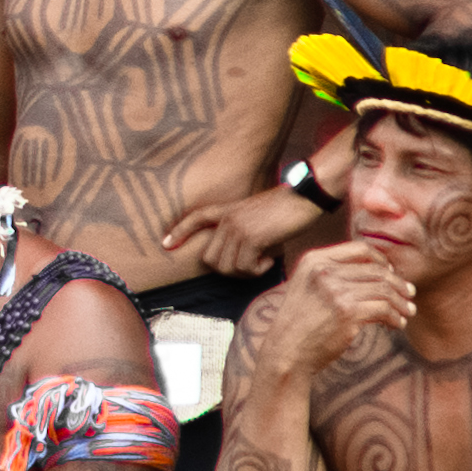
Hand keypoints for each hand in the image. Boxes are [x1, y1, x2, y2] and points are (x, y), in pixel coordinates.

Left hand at [163, 184, 321, 277]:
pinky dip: (258, 271)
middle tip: (250, 267)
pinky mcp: (252, 238)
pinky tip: (269, 260)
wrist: (306, 197)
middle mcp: (227, 220)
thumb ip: (241, 232)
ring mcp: (237, 229)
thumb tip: (238, 261)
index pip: (196, 219)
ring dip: (245, 273)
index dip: (179, 232)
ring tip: (262, 262)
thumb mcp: (256, 215)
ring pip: (226, 268)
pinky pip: (245, 268)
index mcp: (227, 211)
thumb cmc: (287, 209)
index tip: (165, 244)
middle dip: (228, 270)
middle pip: (210, 259)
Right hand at [247, 241, 416, 382]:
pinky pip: (384, 309)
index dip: (381, 259)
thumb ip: (331, 273)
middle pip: (377, 270)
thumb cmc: (299, 322)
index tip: (391, 272)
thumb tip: (376, 268)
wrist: (286, 351)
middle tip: (409, 295)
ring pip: (384, 289)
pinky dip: (395, 317)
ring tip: (407, 311)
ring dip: (401, 302)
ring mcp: (336, 292)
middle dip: (398, 284)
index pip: (360, 249)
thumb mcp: (306, 286)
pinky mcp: (348, 313)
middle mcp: (325, 272)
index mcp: (314, 260)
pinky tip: (397, 324)